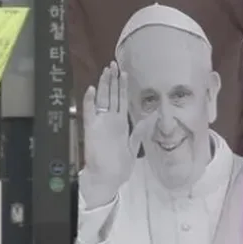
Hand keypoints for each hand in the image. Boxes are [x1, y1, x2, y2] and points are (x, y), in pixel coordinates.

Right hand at [80, 61, 132, 209]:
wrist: (107, 179)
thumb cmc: (119, 165)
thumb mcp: (133, 146)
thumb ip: (140, 131)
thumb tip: (153, 118)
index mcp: (120, 123)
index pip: (121, 100)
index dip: (122, 86)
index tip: (123, 72)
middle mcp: (110, 120)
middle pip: (111, 95)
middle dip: (112, 80)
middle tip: (113, 65)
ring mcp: (100, 123)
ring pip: (101, 99)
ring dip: (103, 85)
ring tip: (105, 71)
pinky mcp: (90, 129)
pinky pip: (89, 112)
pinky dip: (89, 101)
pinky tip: (92, 89)